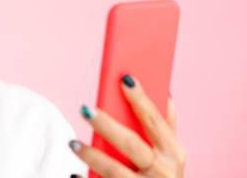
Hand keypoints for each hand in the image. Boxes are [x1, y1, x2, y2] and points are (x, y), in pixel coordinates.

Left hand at [68, 75, 186, 176]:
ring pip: (115, 171)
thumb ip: (165, 123)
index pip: (155, 121)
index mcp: (173, 153)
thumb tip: (162, 89)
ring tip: (73, 143)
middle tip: (85, 109)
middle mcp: (162, 172)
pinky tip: (73, 174)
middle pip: (132, 145)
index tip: (125, 78)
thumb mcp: (171, 152)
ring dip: (92, 156)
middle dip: (107, 126)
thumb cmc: (163, 173)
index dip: (141, 99)